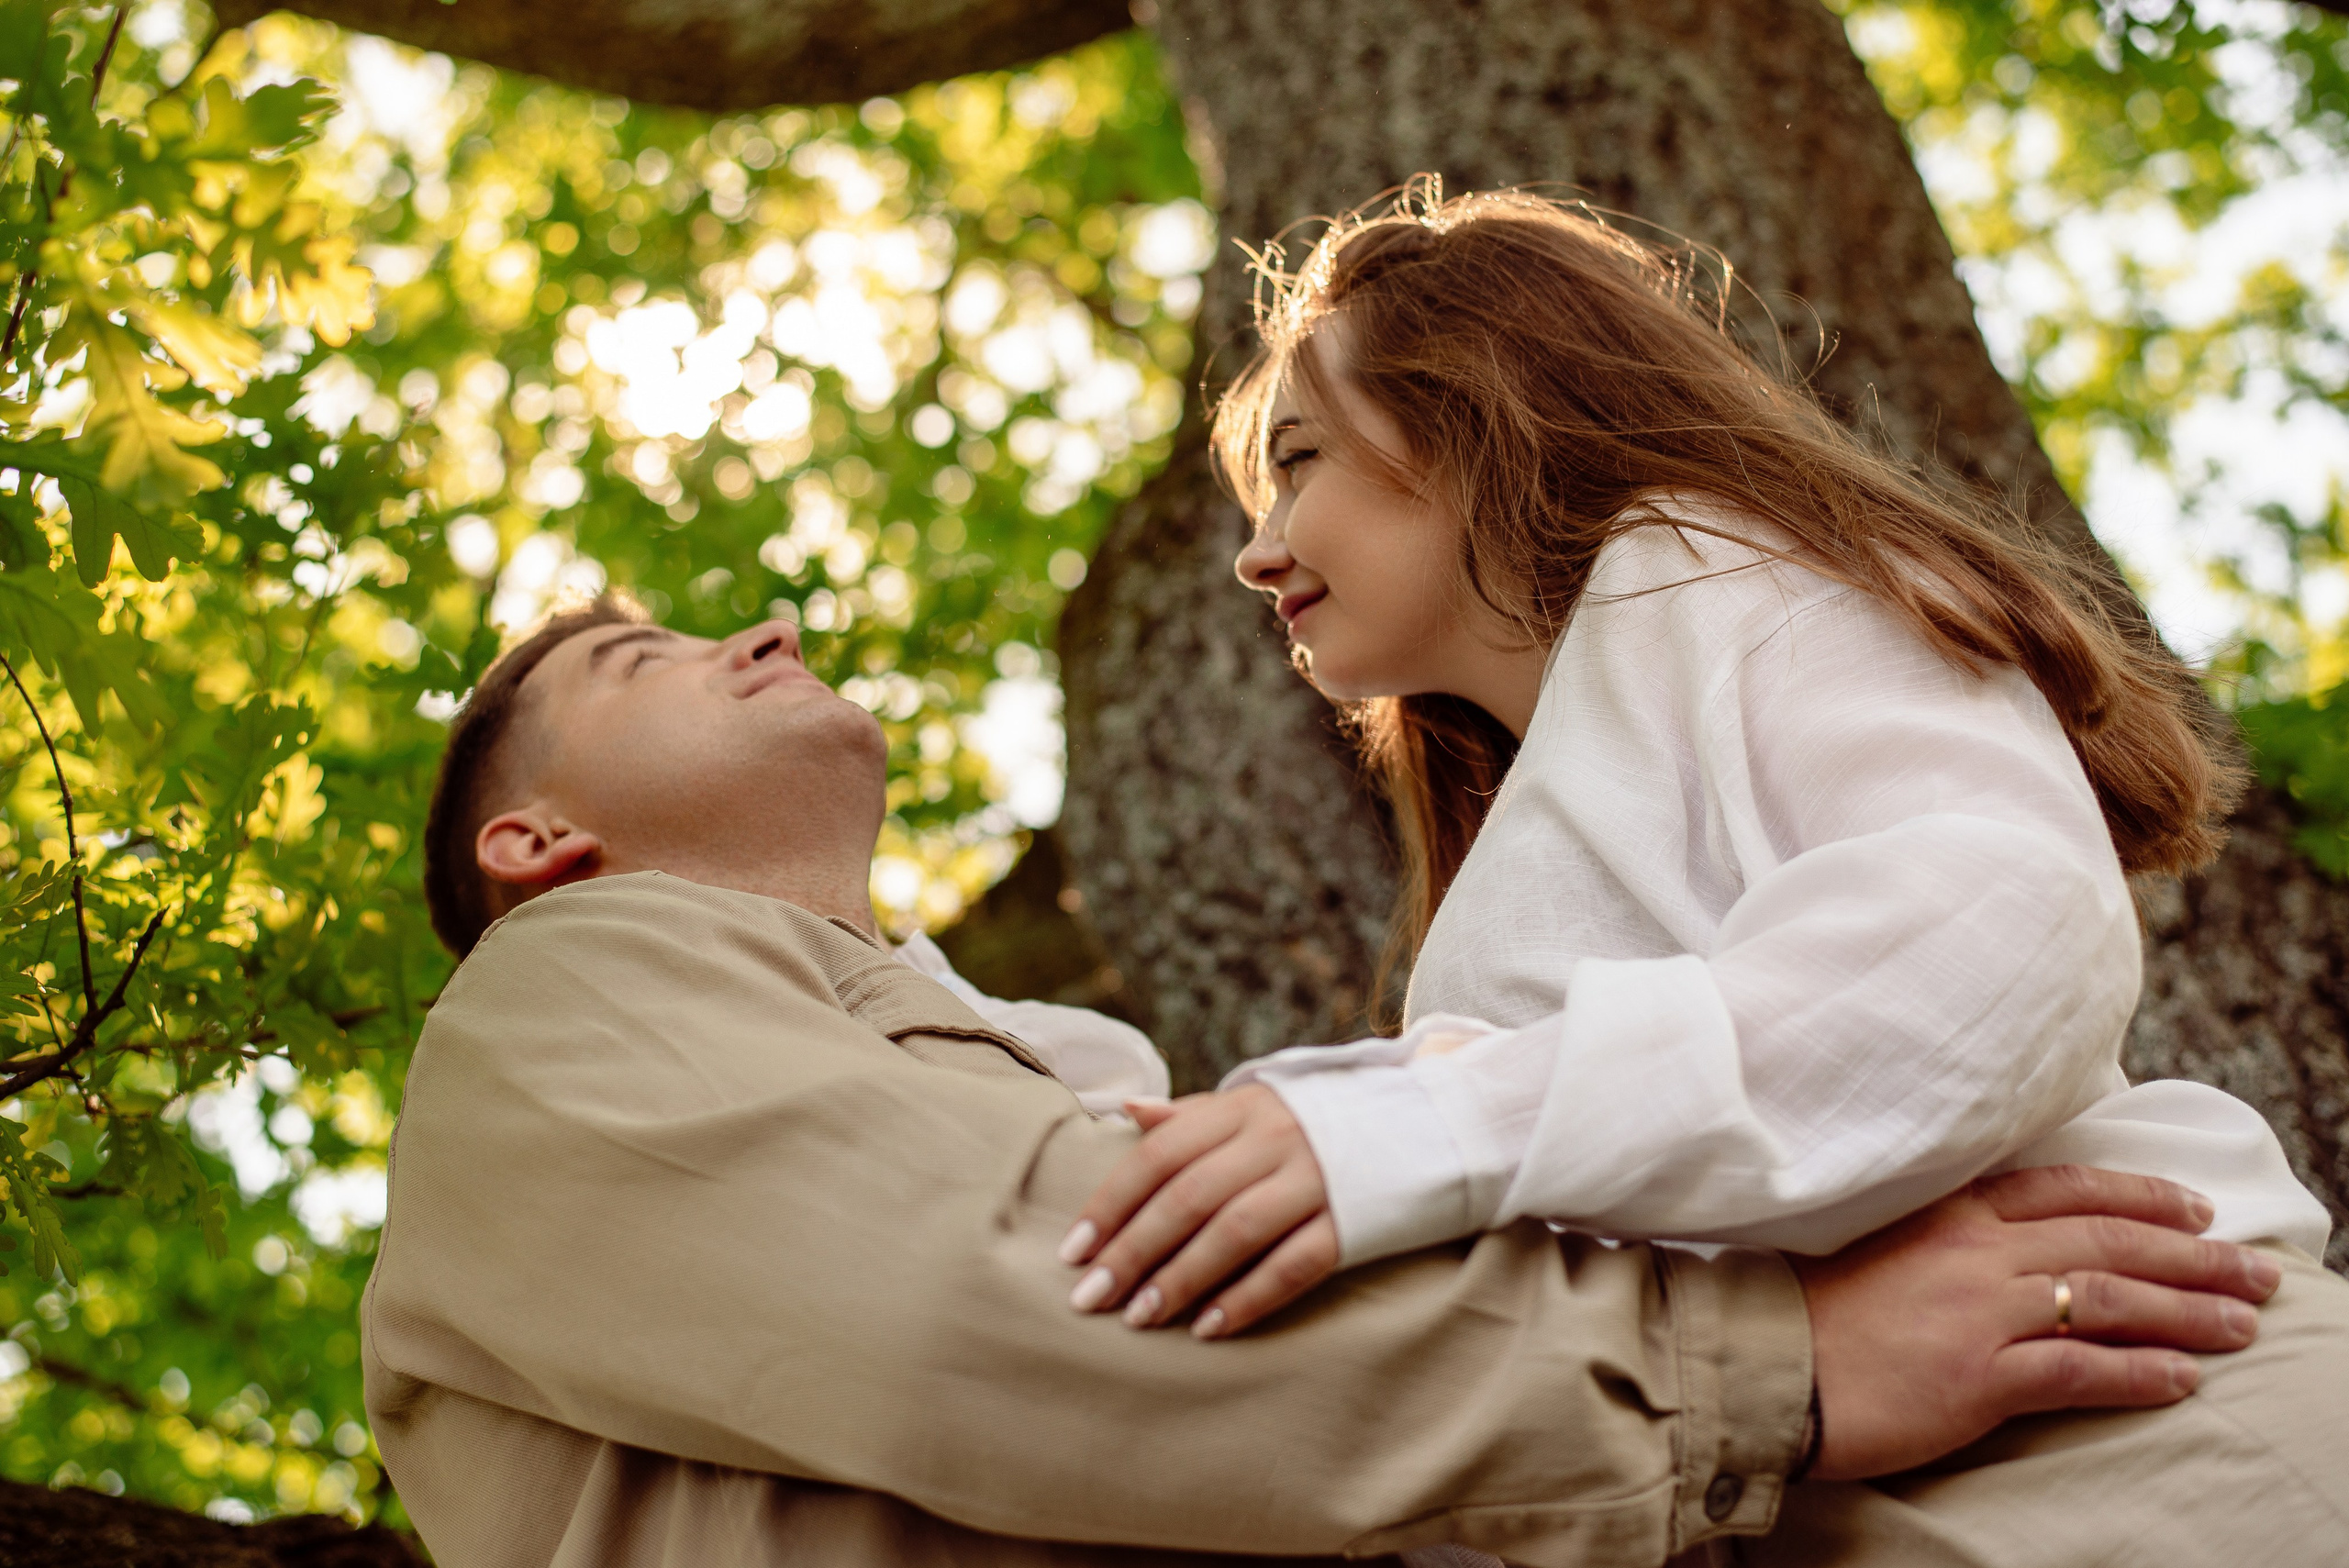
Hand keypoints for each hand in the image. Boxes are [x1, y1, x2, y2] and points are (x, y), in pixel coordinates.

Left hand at [1058, 1085, 1337, 1338]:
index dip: (1112, 1203)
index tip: (1073, 1250)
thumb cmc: (1322, 1123)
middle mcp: (1277, 1139)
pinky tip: (1210, 1328)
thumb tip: (1127, 1111)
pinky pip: (1294, 1264)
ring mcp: (1318, 1180)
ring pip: (1235, 1232)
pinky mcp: (1354, 1223)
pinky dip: (1248, 1298)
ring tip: (1139, 1319)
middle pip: (1188, 1197)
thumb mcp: (1259, 1105)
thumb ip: (1193, 1117)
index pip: (1160, 1154)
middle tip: (1090, 1298)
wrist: (1434, 1124)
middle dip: (1132, 1251)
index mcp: (1244, 1109)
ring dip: (1181, 1279)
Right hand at [1796, 1164, 2280, 1480]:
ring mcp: (1981, 1312)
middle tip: (2254, 1270)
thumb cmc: (1817, 1313)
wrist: (1767, 1364)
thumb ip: (1950, 1237)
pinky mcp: (1980, 1377)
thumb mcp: (1887, 1247)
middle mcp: (1977, 1253)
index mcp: (1952, 1214)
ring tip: (2241, 1324)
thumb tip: (2009, 1247)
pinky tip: (2182, 1380)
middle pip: (2109, 1241)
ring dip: (2187, 1313)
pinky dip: (2139, 1374)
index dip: (2141, 1195)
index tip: (2196, 1209)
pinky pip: (2080, 1370)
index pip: (2067, 1189)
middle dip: (2194, 1256)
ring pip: (2110, 1299)